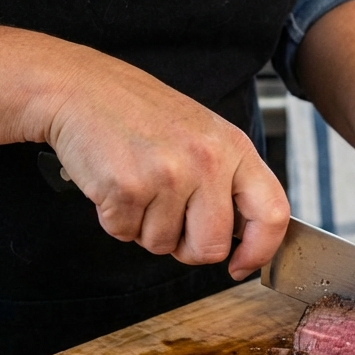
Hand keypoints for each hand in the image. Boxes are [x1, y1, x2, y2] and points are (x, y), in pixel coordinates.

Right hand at [47, 47, 288, 278]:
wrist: (83, 89)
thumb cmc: (142, 114)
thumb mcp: (204, 135)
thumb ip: (229, 182)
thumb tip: (243, 236)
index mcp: (234, 148)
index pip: (272, 214)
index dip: (260, 251)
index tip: (241, 265)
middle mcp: (206, 161)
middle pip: (212, 247)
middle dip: (187, 248)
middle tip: (169, 219)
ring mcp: (167, 175)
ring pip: (163, 246)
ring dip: (146, 228)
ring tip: (139, 185)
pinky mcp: (127, 189)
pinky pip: (126, 234)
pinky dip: (116, 219)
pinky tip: (116, 183)